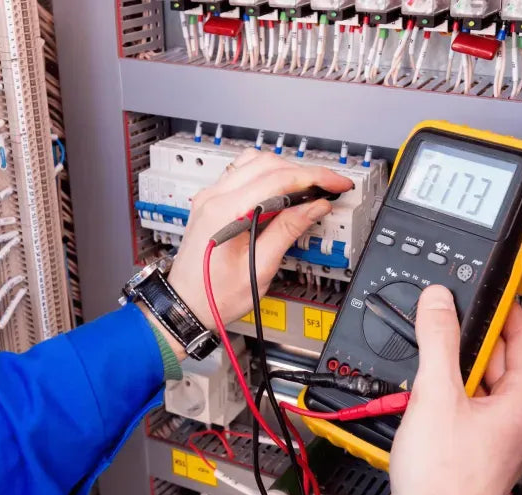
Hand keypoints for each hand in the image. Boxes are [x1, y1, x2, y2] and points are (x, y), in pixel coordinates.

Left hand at [163, 149, 352, 353]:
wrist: (185, 304)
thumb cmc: (215, 296)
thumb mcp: (260, 268)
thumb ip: (287, 231)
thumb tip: (314, 207)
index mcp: (225, 213)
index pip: (278, 179)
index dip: (314, 178)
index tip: (336, 183)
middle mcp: (214, 198)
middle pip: (267, 164)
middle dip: (303, 172)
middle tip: (328, 188)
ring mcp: (210, 197)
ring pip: (254, 163)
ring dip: (285, 171)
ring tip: (308, 190)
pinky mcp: (211, 201)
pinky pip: (242, 174)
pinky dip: (267, 176)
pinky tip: (282, 192)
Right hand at [388, 285, 521, 494]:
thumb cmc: (442, 474)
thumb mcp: (436, 392)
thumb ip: (438, 339)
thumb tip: (439, 301)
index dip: (502, 309)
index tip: (482, 293)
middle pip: (502, 360)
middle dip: (470, 341)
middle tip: (442, 327)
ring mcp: (504, 438)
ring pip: (485, 384)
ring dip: (458, 368)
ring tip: (431, 366)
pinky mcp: (483, 449)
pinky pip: (474, 406)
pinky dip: (454, 393)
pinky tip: (430, 396)